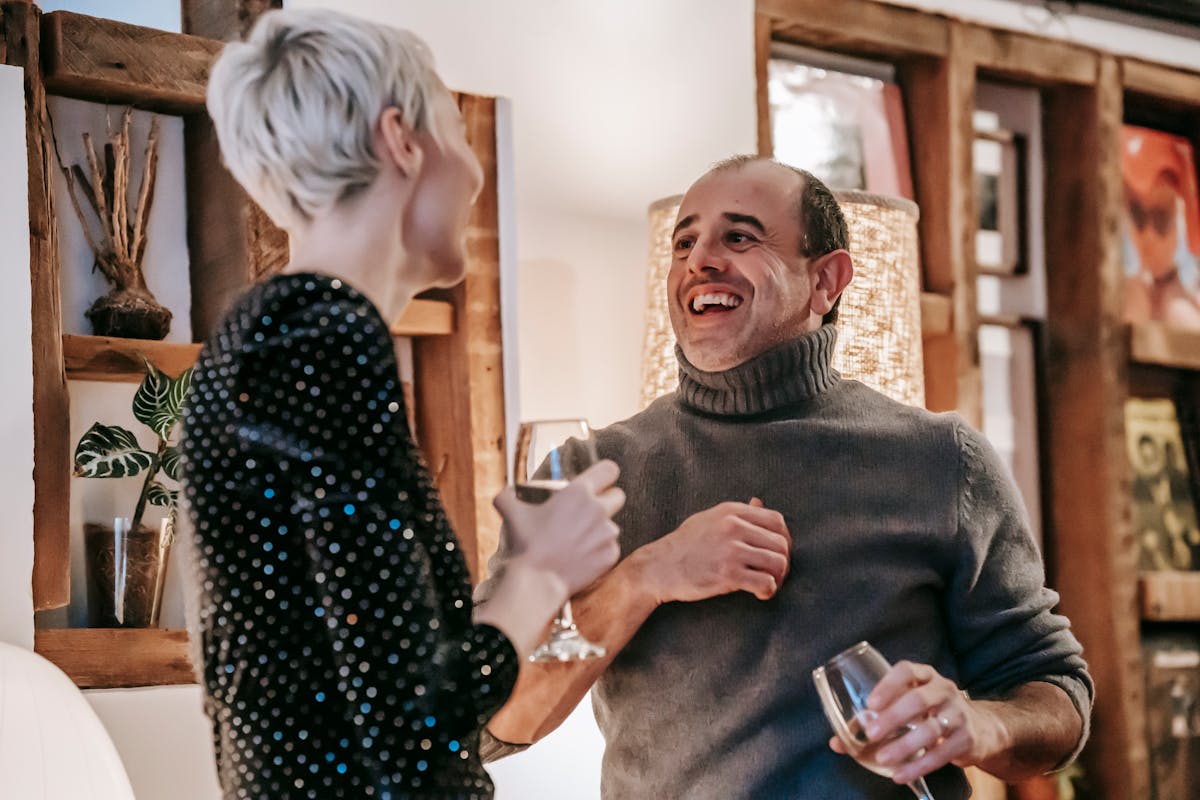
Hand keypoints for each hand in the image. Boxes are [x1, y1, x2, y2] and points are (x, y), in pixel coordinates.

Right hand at [493, 460, 623, 595]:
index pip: (609, 470)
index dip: (605, 475)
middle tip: (587, 513)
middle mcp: (599, 509)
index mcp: (579, 492)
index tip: (599, 482)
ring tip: (576, 541)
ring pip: (612, 525)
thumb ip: (508, 496)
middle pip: (618, 496)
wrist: (538, 580)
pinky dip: (599, 551)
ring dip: (599, 529)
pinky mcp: (611, 554)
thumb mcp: (511, 512)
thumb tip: (506, 493)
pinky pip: (610, 547)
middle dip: (607, 501)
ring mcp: (608, 533)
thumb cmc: (527, 543)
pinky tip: (580, 557)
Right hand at [638, 498, 789, 603]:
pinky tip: (760, 594)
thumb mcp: (709, 519)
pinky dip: (769, 591)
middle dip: (783, 562)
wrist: (658, 568)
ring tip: (767, 584)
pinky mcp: (728, 574)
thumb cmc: (684, 545)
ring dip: (778, 578)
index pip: (777, 521)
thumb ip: (737, 512)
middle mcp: (734, 527)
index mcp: (731, 511)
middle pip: (781, 544)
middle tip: (774, 574)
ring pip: (778, 563)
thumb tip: (758, 502)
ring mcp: (731, 550)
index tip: (776, 553)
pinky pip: (766, 583)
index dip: (784, 539)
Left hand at [828, 661, 1005, 784]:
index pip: (906, 671)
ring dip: (904, 745)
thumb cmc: (930, 713)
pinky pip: (942, 753)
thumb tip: (836, 743)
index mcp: (925, 676)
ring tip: (883, 758)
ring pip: (931, 729)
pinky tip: (901, 774)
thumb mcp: (907, 707)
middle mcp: (943, 690)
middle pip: (918, 700)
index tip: (871, 704)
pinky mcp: (967, 738)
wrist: (981, 728)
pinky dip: (920, 765)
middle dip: (893, 717)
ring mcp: (958, 713)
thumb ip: (873, 721)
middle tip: (871, 733)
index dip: (888, 685)